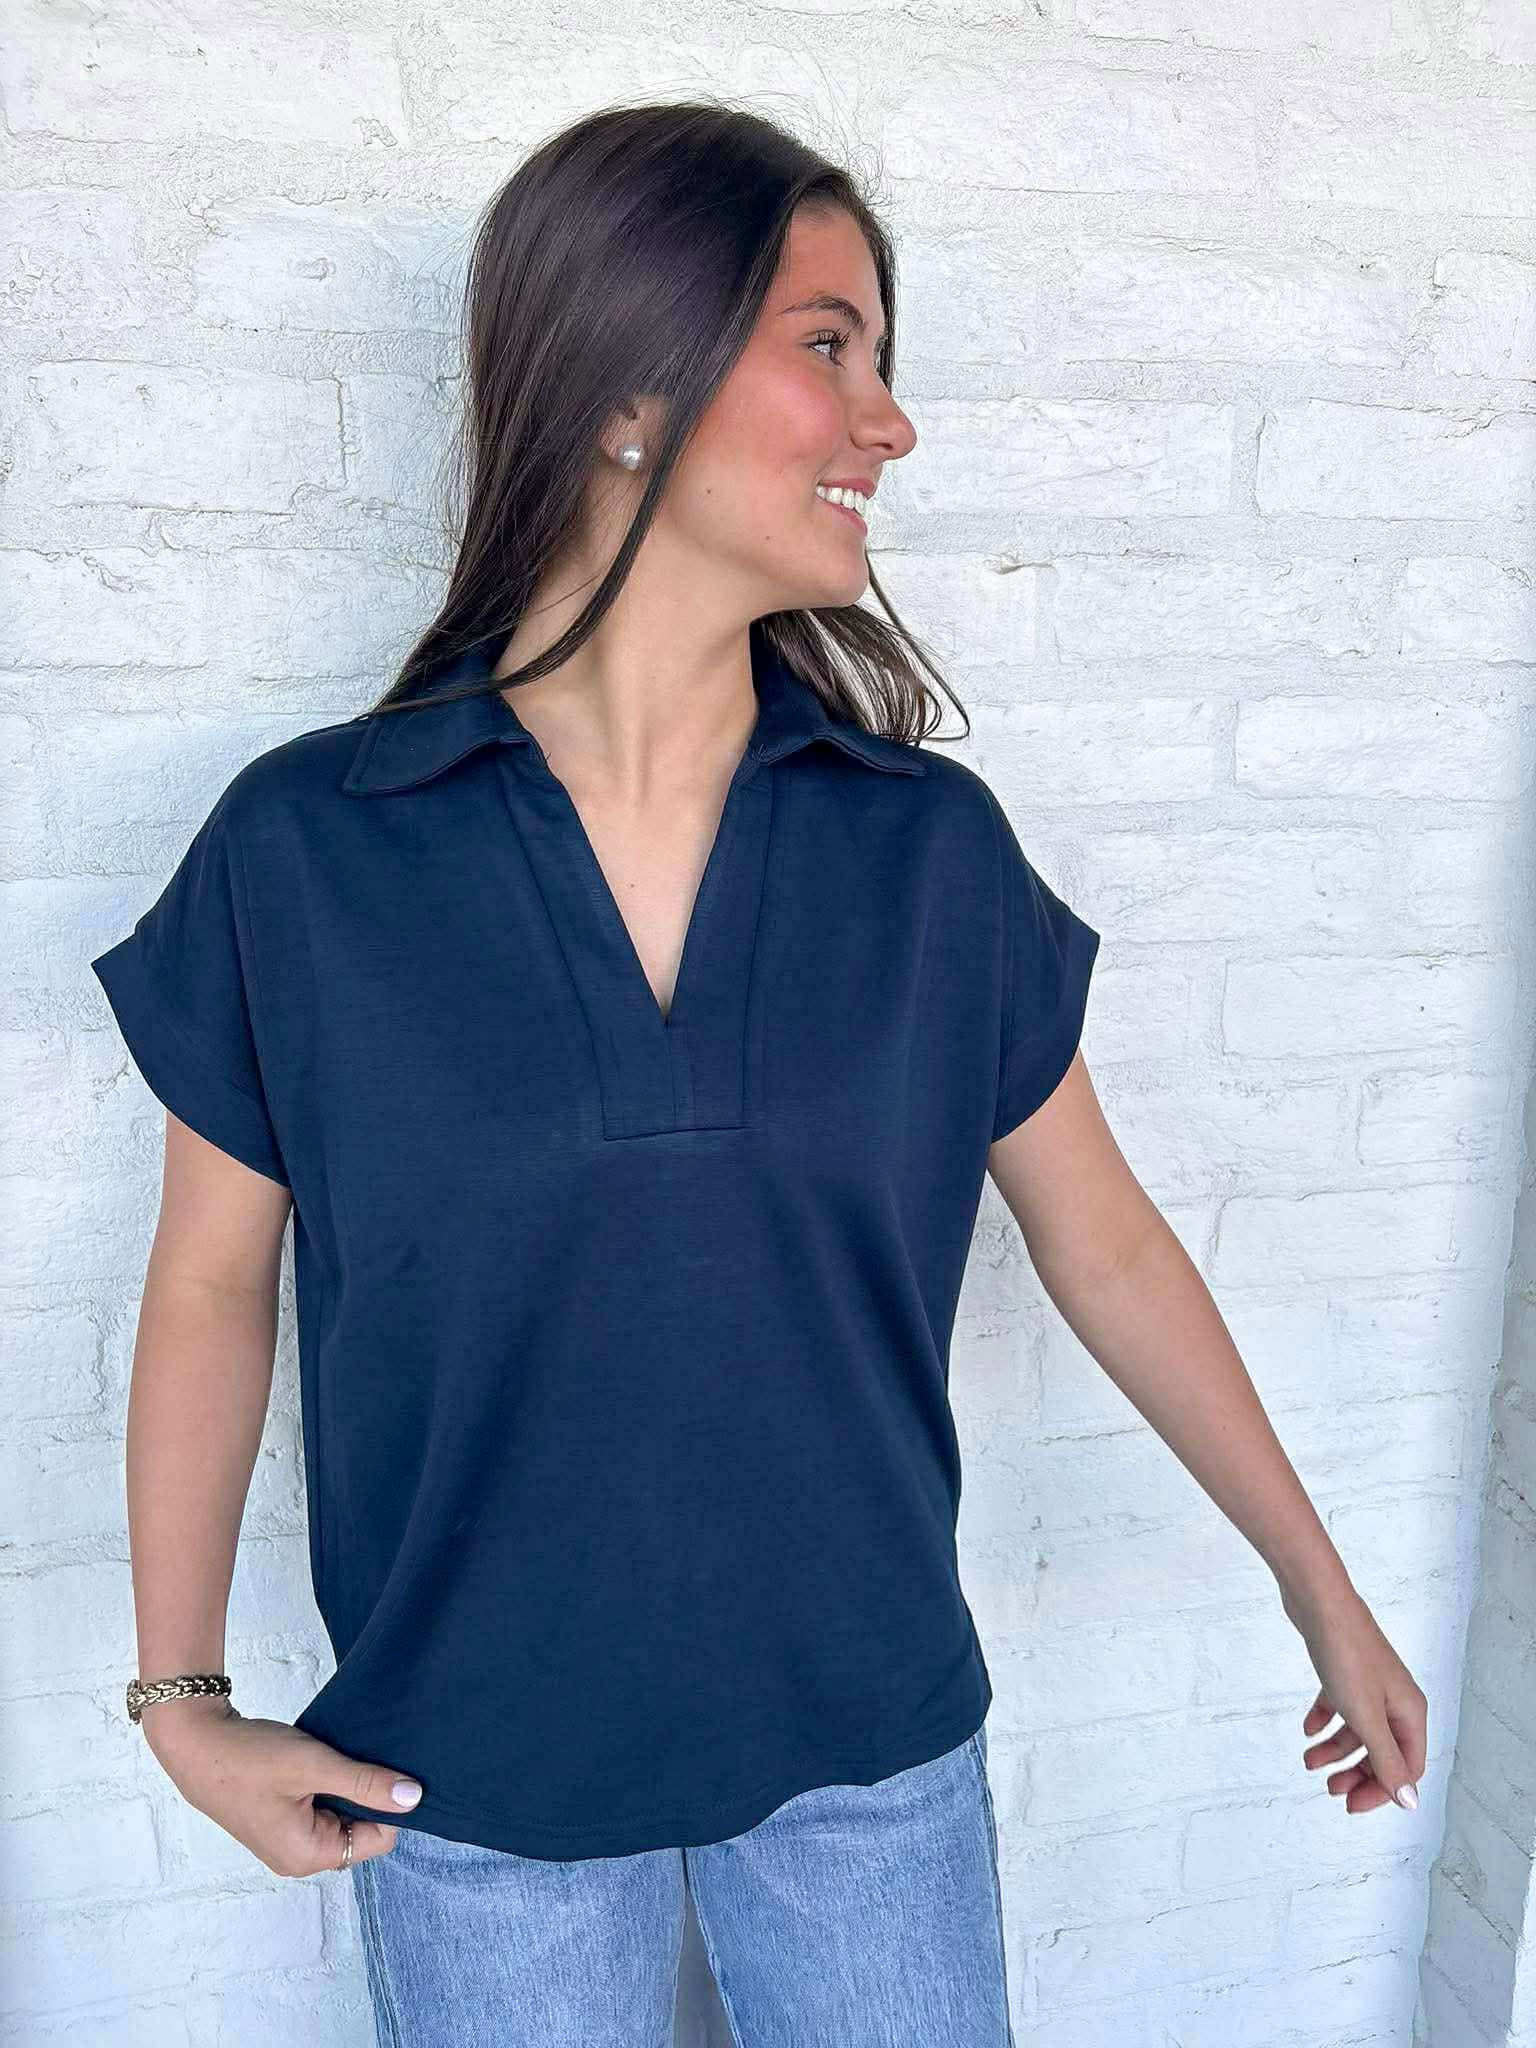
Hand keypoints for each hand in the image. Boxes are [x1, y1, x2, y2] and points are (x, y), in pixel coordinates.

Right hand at [141, 1698, 423, 1874]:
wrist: (196, 1742)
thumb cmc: (249, 1758)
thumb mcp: (314, 1766)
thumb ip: (365, 1783)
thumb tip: (414, 1798)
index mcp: (307, 1857)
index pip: (378, 1838)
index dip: (387, 1803)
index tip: (379, 1768)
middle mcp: (298, 1859)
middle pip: (361, 1830)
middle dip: (364, 1795)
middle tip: (354, 1759)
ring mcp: (287, 1842)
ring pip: (341, 1816)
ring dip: (345, 1788)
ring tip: (335, 1758)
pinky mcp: (279, 1822)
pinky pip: (321, 1809)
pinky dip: (327, 1786)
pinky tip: (320, 1762)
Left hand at [1284, 1583, 1426, 1813]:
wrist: (1319, 1602)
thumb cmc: (1346, 1654)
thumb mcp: (1366, 1716)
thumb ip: (1386, 1760)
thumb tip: (1410, 1801)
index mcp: (1409, 1712)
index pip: (1406, 1768)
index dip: (1382, 1791)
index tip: (1351, 1805)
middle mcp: (1395, 1699)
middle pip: (1383, 1752)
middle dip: (1357, 1774)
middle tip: (1329, 1789)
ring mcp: (1370, 1684)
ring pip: (1358, 1730)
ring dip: (1335, 1750)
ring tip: (1308, 1761)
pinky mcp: (1345, 1670)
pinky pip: (1339, 1706)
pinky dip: (1325, 1720)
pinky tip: (1307, 1729)